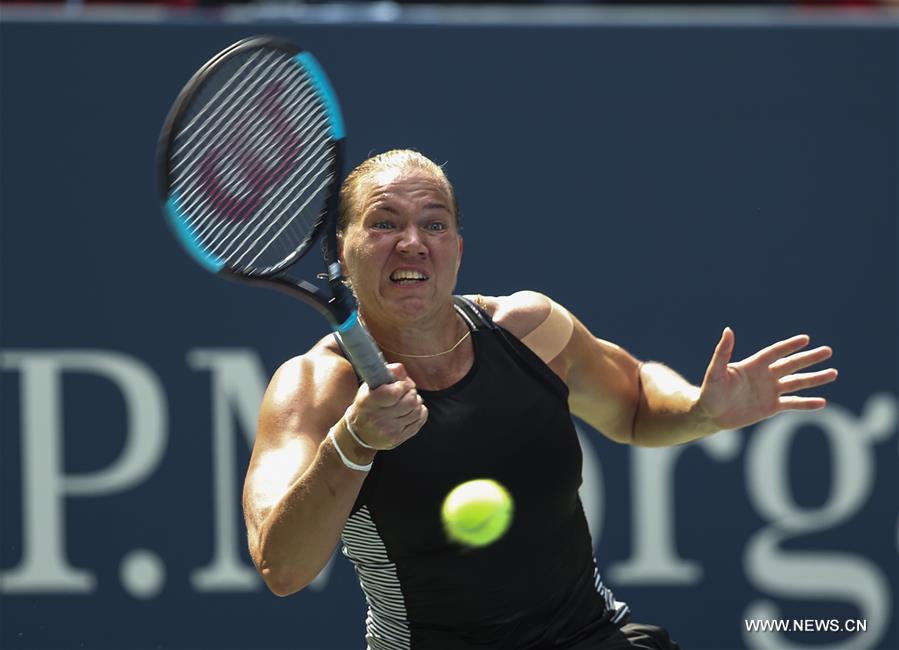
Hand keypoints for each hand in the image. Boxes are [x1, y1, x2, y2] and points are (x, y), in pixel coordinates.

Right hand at [345, 363, 427, 449]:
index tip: (402, 384)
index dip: (403, 385)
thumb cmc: (366, 405)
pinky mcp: (397, 439)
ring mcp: (389, 431)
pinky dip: (420, 413)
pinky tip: (412, 410)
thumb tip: (401, 369)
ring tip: (409, 400)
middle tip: (407, 391)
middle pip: (410, 401)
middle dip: (412, 393)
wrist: (358, 434)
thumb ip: (386, 373)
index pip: (395, 392)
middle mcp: (378, 418)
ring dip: (417, 403)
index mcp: (369, 402)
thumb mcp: (369, 387)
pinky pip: (419, 422)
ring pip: (416, 412)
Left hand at [698, 328, 837, 430]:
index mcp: (753, 365)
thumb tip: (728, 330)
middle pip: (791, 365)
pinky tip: (822, 402)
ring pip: (796, 383)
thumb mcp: (715, 371)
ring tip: (833, 373)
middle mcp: (765, 376)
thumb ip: (723, 352)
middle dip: (809, 358)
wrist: (710, 414)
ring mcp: (770, 391)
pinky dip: (807, 404)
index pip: (775, 352)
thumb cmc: (710, 391)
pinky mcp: (771, 407)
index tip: (806, 339)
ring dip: (814, 379)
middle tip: (828, 351)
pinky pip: (792, 404)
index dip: (789, 346)